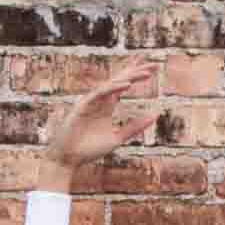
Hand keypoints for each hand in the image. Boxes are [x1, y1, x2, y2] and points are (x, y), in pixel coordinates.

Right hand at [35, 61, 160, 190]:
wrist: (70, 159)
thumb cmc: (90, 149)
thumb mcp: (118, 138)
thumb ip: (134, 127)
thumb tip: (155, 116)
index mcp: (107, 106)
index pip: (124, 85)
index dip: (137, 74)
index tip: (154, 67)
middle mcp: (100, 100)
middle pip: (120, 80)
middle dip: (137, 71)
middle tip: (155, 65)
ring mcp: (91, 101)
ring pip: (112, 84)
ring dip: (129, 77)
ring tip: (146, 74)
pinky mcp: (83, 105)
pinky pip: (100, 93)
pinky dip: (113, 88)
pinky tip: (127, 84)